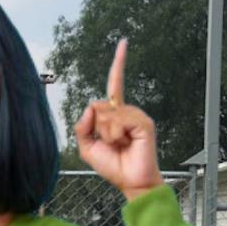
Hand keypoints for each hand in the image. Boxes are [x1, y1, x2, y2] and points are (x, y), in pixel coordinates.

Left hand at [75, 39, 163, 200]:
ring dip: (106, 134)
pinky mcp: (144, 123)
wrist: (130, 182)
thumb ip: (82, 126)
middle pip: (98, 106)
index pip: (114, 84)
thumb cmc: (113, 166)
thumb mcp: (87, 147)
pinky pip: (117, 121)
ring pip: (105, 114)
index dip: (118, 63)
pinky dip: (114, 135)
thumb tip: (90, 107)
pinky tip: (126, 143)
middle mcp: (127, 111)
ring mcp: (136, 116)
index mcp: (115, 114)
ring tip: (120, 145)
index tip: (124, 43)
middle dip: (96, 128)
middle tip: (111, 144)